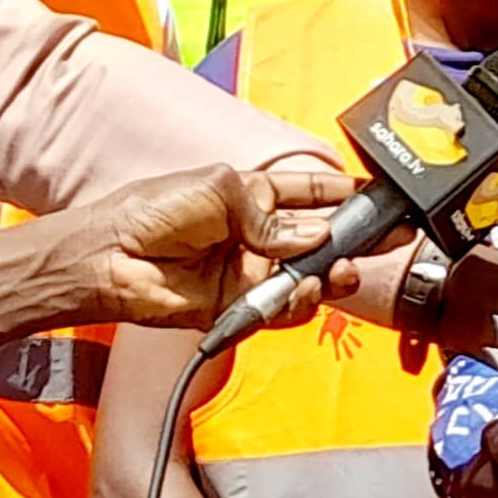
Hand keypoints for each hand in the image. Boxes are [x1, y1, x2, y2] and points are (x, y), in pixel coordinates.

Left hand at [75, 167, 358, 328]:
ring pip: (312, 277)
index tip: (381, 198)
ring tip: (337, 271)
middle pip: (324, 238)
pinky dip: (299, 303)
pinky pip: (285, 308)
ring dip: (332, 275)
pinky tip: (301, 291)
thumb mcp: (220, 189)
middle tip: (387, 239)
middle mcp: (260, 234)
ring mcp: (253, 271)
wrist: (111, 258)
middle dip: (358, 238)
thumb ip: (273, 214)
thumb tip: (316, 235)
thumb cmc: (152, 210)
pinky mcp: (242, 305)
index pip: (314, 192)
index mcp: (256, 196)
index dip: (347, 193)